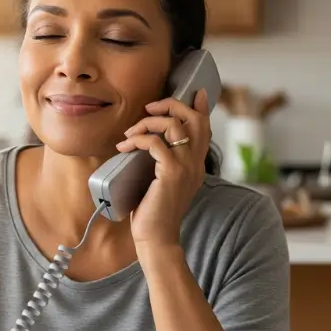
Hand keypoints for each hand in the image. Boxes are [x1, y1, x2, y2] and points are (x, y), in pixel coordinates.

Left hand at [115, 88, 211, 248]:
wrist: (156, 238)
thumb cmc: (154, 212)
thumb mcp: (162, 182)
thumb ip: (163, 162)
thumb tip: (148, 143)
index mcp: (196, 165)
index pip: (205, 128)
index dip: (200, 107)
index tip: (194, 92)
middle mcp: (195, 163)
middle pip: (194, 119)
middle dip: (171, 105)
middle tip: (150, 107)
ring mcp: (186, 168)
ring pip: (174, 125)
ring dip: (149, 122)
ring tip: (131, 132)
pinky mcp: (170, 173)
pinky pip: (156, 143)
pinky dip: (138, 139)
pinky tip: (125, 146)